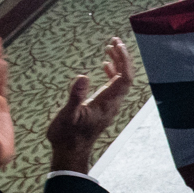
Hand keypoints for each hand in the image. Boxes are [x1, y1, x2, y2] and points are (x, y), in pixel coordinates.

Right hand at [44, 37, 134, 174]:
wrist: (70, 152)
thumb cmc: (67, 135)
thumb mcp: (68, 115)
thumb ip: (75, 96)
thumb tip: (83, 76)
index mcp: (107, 103)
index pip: (124, 77)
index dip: (123, 60)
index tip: (116, 45)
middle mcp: (113, 103)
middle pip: (126, 76)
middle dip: (122, 57)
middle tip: (114, 40)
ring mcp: (109, 104)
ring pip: (120, 80)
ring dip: (118, 63)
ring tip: (110, 47)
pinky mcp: (103, 106)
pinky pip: (114, 86)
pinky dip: (112, 73)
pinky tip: (105, 65)